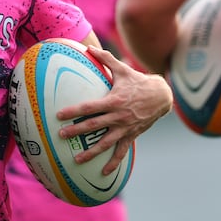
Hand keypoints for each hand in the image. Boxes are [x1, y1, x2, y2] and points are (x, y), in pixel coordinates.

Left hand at [56, 46, 172, 174]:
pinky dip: (113, 163)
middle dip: (76, 131)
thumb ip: (105, 59)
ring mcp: (125, 128)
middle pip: (93, 126)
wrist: (161, 96)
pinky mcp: (132, 135)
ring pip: (105, 142)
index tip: (59, 115)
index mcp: (114, 101)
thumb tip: (89, 47)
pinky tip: (103, 173)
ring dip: (91, 152)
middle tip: (61, 135)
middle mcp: (118, 116)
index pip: (89, 107)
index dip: (74, 111)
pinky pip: (121, 151)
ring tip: (76, 159)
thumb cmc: (138, 81)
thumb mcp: (122, 69)